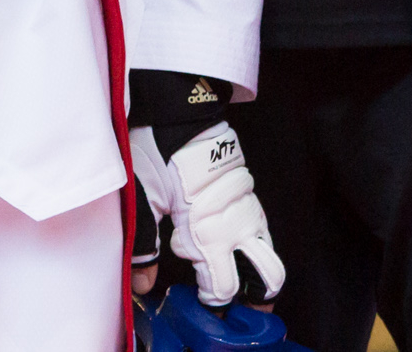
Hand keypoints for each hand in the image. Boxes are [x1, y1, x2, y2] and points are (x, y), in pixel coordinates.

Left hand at [131, 121, 284, 306]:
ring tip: (233, 276)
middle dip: (256, 297)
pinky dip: (251, 243)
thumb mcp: (142, 198)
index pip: (224, 284)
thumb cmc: (159, 148)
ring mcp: (248, 206)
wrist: (181, 107)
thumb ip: (144, 245)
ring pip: (269, 252)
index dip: (214, 301)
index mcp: (207, 229)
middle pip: (268, 276)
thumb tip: (144, 283)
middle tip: (237, 304)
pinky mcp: (250, 191)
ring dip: (256, 270)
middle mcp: (236, 223)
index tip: (200, 301)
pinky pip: (261, 227)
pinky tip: (227, 241)